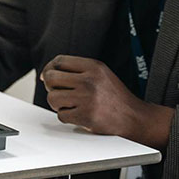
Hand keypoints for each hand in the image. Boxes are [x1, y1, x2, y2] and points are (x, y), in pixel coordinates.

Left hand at [40, 55, 173, 148]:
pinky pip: (61, 115)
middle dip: (51, 87)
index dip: (49, 68)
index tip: (49, 76)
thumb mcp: (100, 75)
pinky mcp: (85, 116)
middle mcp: (90, 80)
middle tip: (61, 92)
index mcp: (94, 67)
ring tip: (71, 105)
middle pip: (51, 78)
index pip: (59, 61)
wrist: (134, 118)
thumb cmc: (114, 97)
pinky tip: (79, 115)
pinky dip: (67, 117)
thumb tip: (44, 74)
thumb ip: (77, 70)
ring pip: (52, 98)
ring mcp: (87, 98)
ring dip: (58, 104)